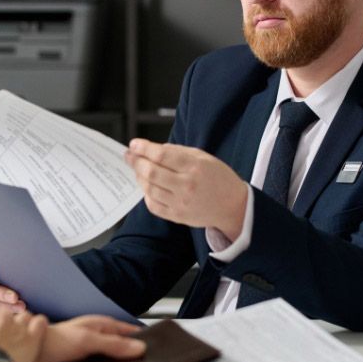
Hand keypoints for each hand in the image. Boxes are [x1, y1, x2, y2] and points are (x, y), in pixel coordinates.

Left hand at [35, 315, 145, 361]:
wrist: (32, 350)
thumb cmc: (56, 339)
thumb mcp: (89, 340)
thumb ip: (114, 344)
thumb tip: (138, 347)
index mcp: (100, 324)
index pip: (127, 328)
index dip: (140, 335)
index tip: (154, 344)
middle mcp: (95, 334)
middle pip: (120, 342)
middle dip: (131, 350)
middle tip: (143, 361)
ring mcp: (88, 347)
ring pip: (110, 354)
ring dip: (117, 361)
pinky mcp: (80, 360)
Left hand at [125, 139, 247, 239]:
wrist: (233, 206)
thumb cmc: (218, 178)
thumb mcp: (203, 157)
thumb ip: (178, 151)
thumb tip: (153, 149)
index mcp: (194, 166)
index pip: (161, 155)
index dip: (143, 148)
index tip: (134, 144)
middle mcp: (187, 185)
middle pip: (151, 172)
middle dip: (136, 162)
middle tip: (129, 156)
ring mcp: (181, 203)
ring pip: (149, 188)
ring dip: (139, 177)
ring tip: (138, 169)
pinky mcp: (178, 217)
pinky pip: (153, 205)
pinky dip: (146, 194)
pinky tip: (147, 186)